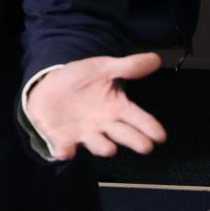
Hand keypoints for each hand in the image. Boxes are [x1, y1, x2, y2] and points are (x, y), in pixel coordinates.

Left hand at [26, 52, 166, 159]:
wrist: (48, 84)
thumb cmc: (81, 79)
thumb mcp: (102, 68)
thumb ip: (127, 66)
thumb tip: (155, 58)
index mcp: (117, 108)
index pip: (139, 118)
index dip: (149, 126)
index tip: (160, 136)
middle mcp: (104, 125)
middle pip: (123, 134)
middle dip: (134, 140)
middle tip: (145, 146)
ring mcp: (83, 133)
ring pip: (97, 144)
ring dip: (102, 147)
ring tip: (110, 149)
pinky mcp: (62, 138)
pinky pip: (64, 147)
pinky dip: (65, 150)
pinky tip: (64, 152)